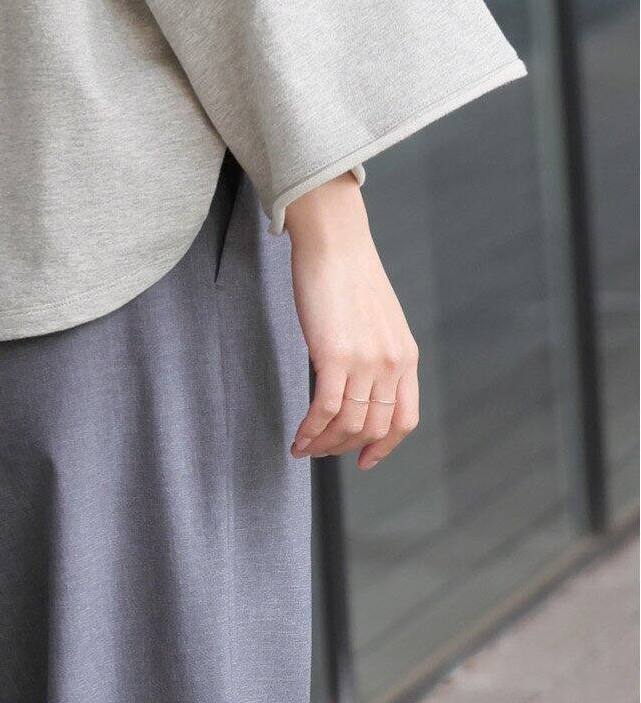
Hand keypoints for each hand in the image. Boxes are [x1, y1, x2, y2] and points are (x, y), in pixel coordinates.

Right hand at [284, 174, 419, 468]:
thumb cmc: (348, 271)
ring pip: (349, 424)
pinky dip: (310, 430)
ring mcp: (365, 362)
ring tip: (305, 447)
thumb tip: (358, 377)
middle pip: (374, 428)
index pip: (404, 419)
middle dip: (346, 448)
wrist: (335, 241)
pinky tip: (297, 437)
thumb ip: (376, 350)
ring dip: (325, 444)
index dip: (384, 447)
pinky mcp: (335, 356)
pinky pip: (325, 409)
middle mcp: (392, 364)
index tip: (365, 460)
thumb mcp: (377, 317)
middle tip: (322, 452)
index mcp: (406, 356)